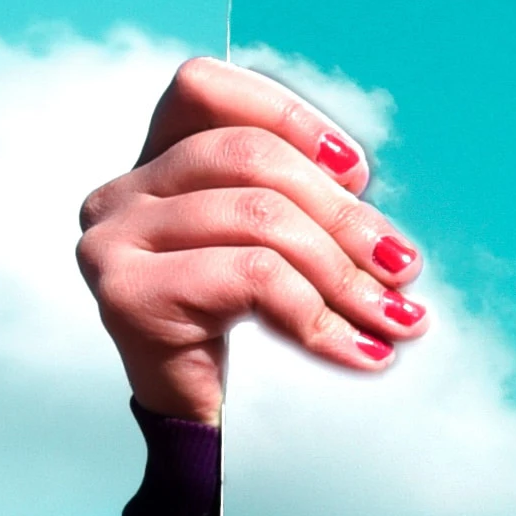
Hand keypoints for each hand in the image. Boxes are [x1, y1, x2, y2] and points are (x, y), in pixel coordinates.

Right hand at [76, 55, 425, 426]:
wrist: (200, 427)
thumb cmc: (243, 328)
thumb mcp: (274, 246)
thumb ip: (308, 205)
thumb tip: (385, 233)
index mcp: (153, 163)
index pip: (201, 88)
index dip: (286, 113)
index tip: (355, 171)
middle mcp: (121, 193)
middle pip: (250, 158)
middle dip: (343, 214)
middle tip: (402, 267)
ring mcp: (113, 242)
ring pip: (259, 218)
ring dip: (344, 272)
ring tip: (395, 317)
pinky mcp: (128, 294)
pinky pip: (251, 277)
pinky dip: (319, 316)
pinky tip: (358, 351)